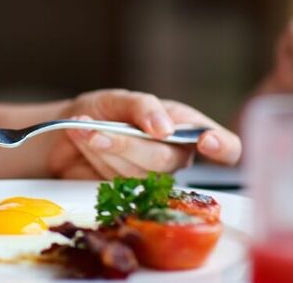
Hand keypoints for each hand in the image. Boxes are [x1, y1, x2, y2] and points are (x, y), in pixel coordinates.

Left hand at [47, 89, 241, 179]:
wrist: (67, 131)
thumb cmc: (102, 111)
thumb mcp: (120, 98)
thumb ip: (144, 107)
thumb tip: (165, 127)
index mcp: (185, 127)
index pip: (226, 147)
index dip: (223, 147)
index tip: (207, 142)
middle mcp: (174, 155)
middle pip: (166, 159)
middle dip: (128, 143)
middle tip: (100, 130)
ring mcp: (152, 177)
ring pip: (136, 172)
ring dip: (106, 148)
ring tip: (86, 129)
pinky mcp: (127, 193)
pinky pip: (116, 183)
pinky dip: (95, 157)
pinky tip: (85, 141)